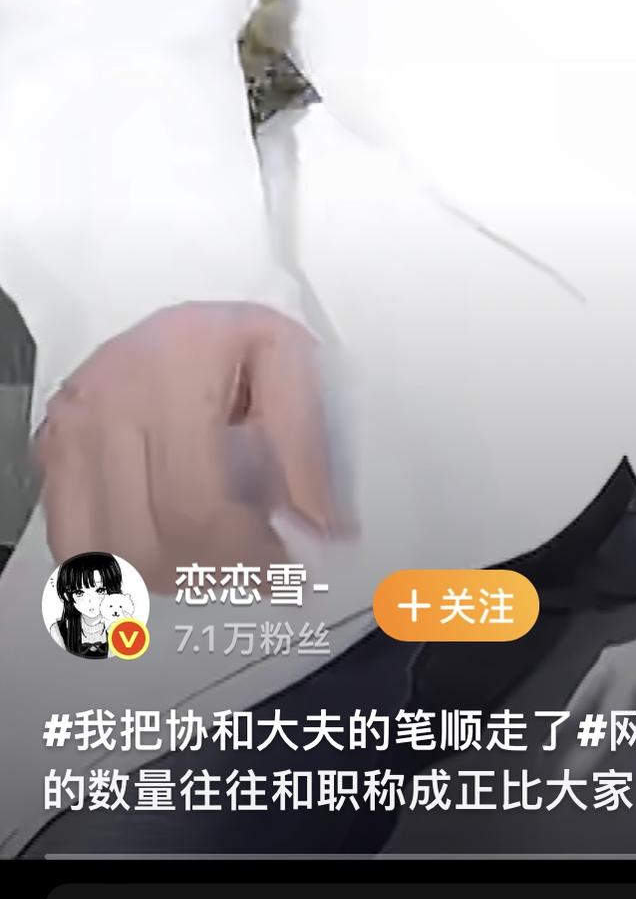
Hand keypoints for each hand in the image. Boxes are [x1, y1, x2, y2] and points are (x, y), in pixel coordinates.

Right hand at [35, 303, 346, 593]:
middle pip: (153, 542)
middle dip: (219, 570)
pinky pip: (76, 547)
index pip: (196, 504)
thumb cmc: (237, 341)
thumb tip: (322, 530)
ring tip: (220, 553)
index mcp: (168, 371)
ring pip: (115, 557)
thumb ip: (306, 446)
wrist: (175, 322)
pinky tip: (169, 548)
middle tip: (263, 565)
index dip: (245, 551)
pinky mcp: (50, 456)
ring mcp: (67, 433)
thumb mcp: (289, 363)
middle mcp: (103, 404)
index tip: (290, 562)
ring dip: (177, 576)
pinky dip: (125, 566)